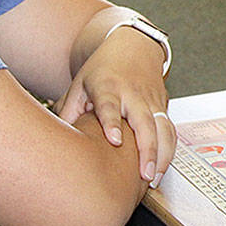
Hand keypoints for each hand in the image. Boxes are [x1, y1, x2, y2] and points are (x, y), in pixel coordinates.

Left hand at [57, 27, 174, 185]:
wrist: (132, 47)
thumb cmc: (102, 69)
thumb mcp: (79, 85)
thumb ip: (69, 112)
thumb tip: (55, 141)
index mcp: (108, 86)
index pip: (110, 105)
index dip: (112, 123)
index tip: (115, 140)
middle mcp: (133, 94)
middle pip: (144, 121)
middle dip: (147, 149)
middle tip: (145, 175)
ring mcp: (151, 100)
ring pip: (163, 128)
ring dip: (162, 154)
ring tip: (153, 178)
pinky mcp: (163, 106)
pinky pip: (170, 131)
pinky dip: (168, 151)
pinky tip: (161, 169)